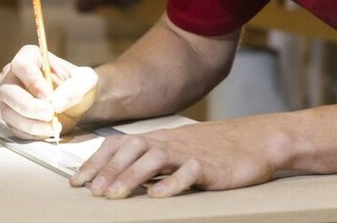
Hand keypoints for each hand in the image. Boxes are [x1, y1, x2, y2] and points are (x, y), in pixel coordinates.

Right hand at [0, 45, 97, 139]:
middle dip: (29, 106)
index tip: (48, 96)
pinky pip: (14, 128)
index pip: (21, 64)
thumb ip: (74, 89)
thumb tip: (55, 103)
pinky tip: (48, 130)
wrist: (76, 105)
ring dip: (30, 123)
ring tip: (53, 126)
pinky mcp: (12, 117)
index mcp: (30, 57)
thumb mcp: (87, 82)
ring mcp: (10, 98)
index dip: (33, 81)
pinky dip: (31, 132)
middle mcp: (14, 76)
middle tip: (50, 114)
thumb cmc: (79, 86)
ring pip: (7, 112)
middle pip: (7, 90)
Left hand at [69, 119, 286, 198]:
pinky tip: (157, 196)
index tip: (77, 181)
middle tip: (92, 191)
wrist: (258, 140)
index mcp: (162, 139)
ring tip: (115, 195)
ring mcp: (191, 153)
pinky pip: (188, 173)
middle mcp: (171, 142)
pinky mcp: (211, 166)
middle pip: (133, 147)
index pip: (121, 144)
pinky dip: (171, 183)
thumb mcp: (181, 149)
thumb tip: (121, 175)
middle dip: (109, 169)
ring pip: (155, 158)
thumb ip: (155, 158)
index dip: (97, 161)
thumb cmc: (217, 148)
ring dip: (131, 176)